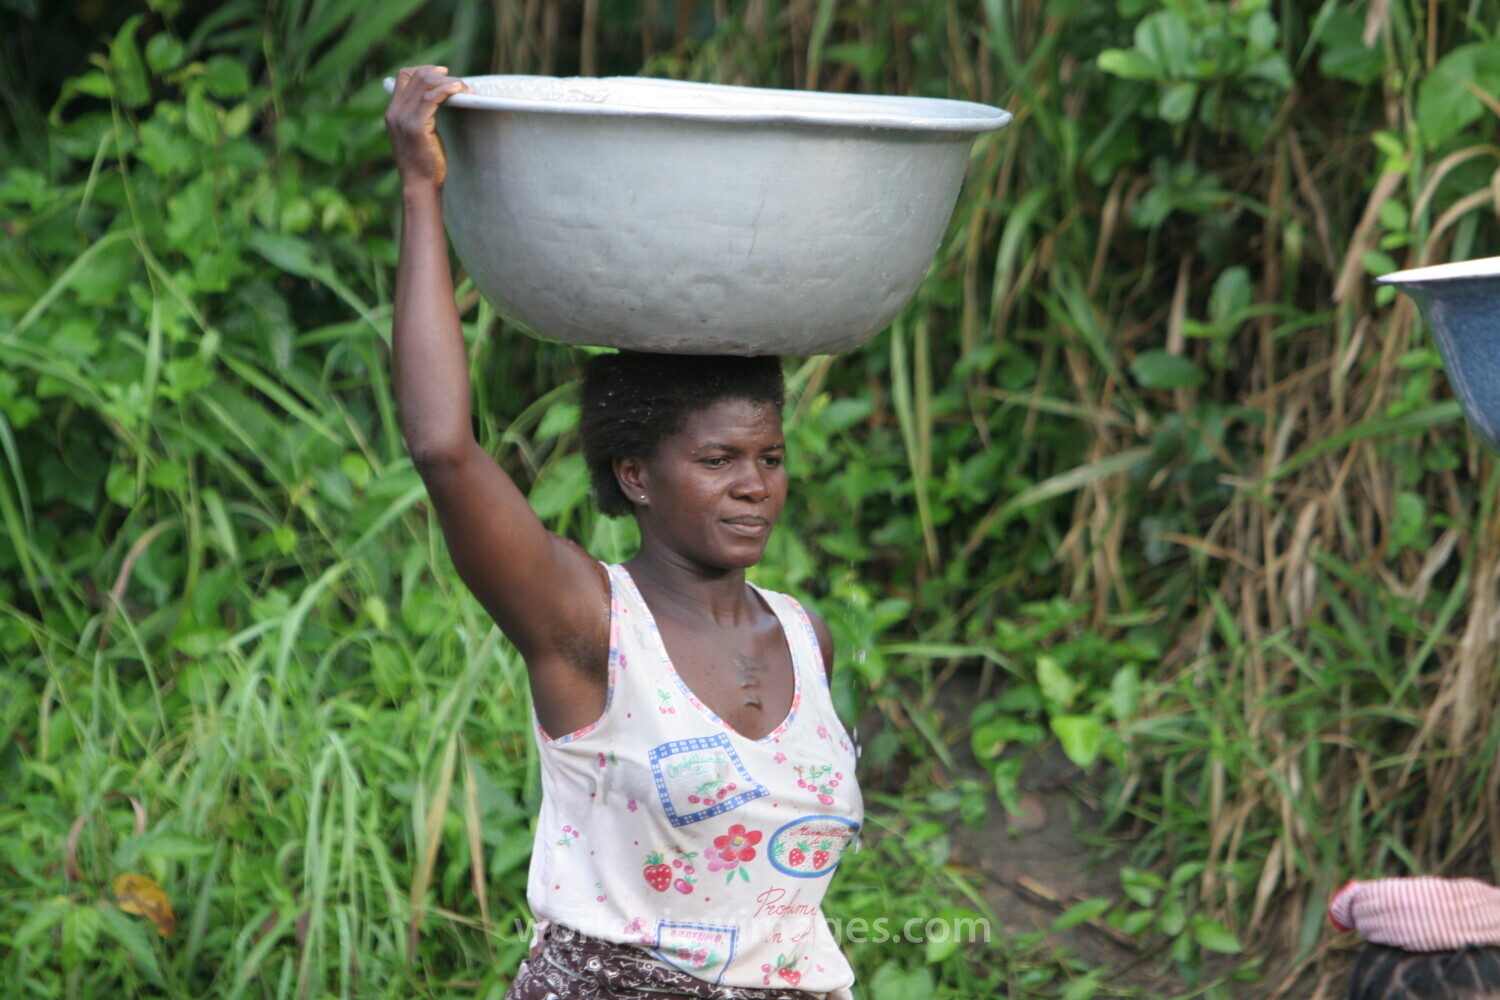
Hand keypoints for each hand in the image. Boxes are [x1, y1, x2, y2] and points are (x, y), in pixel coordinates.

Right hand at [385, 65, 470, 189]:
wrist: (419, 185)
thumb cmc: (424, 162)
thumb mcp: (419, 134)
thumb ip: (421, 116)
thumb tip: (439, 100)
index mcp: (393, 112)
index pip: (403, 76)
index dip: (424, 69)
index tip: (444, 73)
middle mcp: (395, 112)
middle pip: (416, 76)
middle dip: (441, 75)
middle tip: (460, 83)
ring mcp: (404, 118)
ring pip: (425, 83)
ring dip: (448, 82)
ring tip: (465, 89)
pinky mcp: (416, 126)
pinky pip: (432, 98)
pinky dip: (447, 89)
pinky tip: (460, 90)